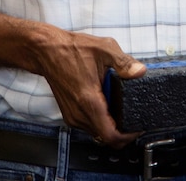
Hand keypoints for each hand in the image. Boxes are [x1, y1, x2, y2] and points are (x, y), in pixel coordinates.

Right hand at [31, 26, 145, 146]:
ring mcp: (72, 115)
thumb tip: (139, 72)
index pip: (111, 136)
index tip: (136, 128)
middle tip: (131, 113)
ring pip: (97, 132)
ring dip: (109, 123)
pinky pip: (89, 125)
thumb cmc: (70, 49)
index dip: (128, 136)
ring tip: (115, 103)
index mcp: (89, 101)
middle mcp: (79, 113)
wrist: (46, 51)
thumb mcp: (103, 49)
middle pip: (106, 137)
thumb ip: (124, 62)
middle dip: (121, 129)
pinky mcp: (69, 114)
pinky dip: (99, 118)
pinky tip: (103, 101)